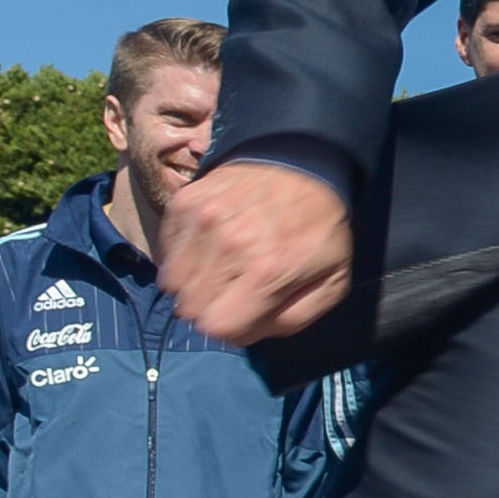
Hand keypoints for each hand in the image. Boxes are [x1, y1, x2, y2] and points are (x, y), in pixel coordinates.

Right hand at [159, 159, 354, 341]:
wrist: (303, 162)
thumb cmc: (320, 228)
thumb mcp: (331, 282)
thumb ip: (294, 319)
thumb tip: (248, 335)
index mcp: (268, 270)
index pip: (217, 327)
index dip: (231, 329)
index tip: (245, 315)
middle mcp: (228, 245)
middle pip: (190, 308)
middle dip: (211, 309)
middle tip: (233, 293)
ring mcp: (201, 220)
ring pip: (173, 282)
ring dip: (194, 284)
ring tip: (222, 269)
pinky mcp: (184, 202)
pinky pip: (167, 250)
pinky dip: (183, 257)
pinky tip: (211, 247)